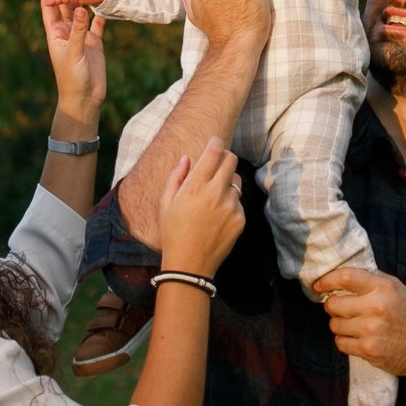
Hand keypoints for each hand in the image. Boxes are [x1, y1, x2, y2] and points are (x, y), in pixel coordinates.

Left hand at [38, 0, 105, 121]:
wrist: (84, 98)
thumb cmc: (72, 77)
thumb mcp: (74, 52)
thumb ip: (78, 30)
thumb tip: (82, 7)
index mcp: (56, 34)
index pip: (49, 9)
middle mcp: (67, 33)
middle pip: (65, 8)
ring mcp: (81, 37)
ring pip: (82, 14)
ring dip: (83, 0)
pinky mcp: (94, 43)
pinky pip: (97, 25)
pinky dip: (100, 15)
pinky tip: (104, 3)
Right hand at [155, 139, 245, 277]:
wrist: (189, 264)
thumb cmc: (173, 232)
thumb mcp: (165, 203)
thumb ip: (176, 176)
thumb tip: (187, 158)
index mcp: (195, 186)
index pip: (213, 152)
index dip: (215, 142)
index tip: (215, 141)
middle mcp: (216, 193)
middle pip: (231, 160)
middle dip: (225, 157)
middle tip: (218, 162)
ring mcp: (231, 206)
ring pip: (236, 181)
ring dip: (227, 181)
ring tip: (213, 196)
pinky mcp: (240, 219)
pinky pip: (238, 201)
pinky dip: (230, 202)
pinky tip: (217, 215)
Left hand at [313, 269, 405, 381]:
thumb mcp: (396, 288)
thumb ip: (371, 280)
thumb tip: (341, 276)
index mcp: (382, 287)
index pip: (346, 277)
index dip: (327, 280)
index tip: (319, 285)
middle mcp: (376, 307)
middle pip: (333, 304)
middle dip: (333, 307)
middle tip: (342, 309)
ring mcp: (371, 330)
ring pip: (334, 325)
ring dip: (340, 326)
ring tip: (354, 325)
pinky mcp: (368, 350)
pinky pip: (341, 343)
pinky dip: (345, 341)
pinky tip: (358, 338)